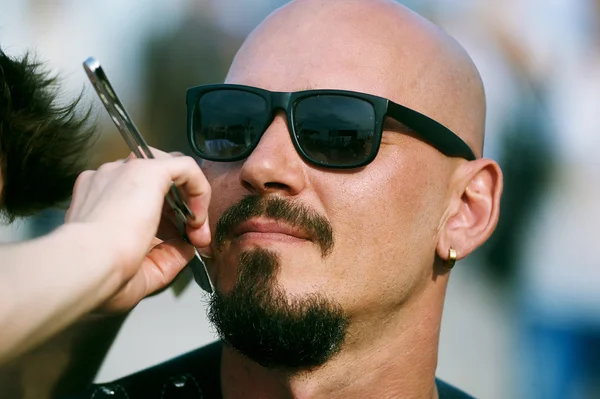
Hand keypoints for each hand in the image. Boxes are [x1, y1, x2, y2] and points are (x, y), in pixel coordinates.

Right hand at [65, 150, 210, 312]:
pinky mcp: (148, 170)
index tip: (182, 244)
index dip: (167, 221)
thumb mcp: (140, 271)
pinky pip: (185, 167)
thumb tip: (187, 249)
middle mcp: (109, 179)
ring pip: (171, 169)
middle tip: (194, 238)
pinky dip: (200, 188)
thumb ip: (165, 257)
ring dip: (190, 197)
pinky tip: (198, 216)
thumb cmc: (102, 275)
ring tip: (195, 226)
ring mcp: (126, 171)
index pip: (138, 198)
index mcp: (98, 200)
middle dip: (181, 210)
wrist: (89, 265)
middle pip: (156, 183)